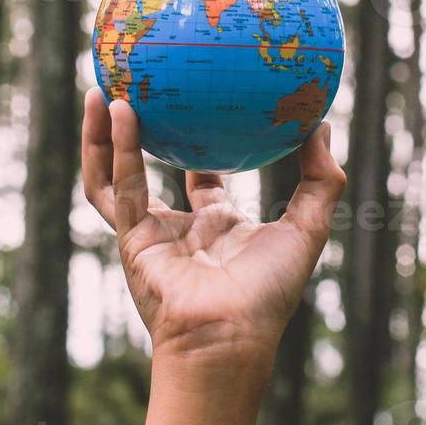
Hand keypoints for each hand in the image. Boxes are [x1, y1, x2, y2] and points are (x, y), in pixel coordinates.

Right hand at [80, 88, 346, 362]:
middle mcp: (180, 227)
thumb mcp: (307, 229)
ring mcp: (150, 234)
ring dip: (105, 134)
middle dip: (140, 134)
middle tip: (139, 88)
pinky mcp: (129, 238)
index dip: (205, 144)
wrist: (229, 336)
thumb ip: (320, 180)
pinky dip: (112, 147)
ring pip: (115, 174)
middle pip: (152, 171)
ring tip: (103, 88)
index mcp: (219, 226)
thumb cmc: (269, 293)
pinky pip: (116, 185)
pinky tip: (116, 109)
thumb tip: (322, 126)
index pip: (206, 179)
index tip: (206, 102)